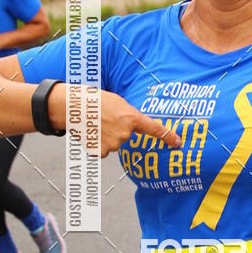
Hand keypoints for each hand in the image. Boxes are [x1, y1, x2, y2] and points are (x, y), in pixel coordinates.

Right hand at [49, 84, 182, 156]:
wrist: (73, 106)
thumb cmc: (95, 101)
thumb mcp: (118, 103)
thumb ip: (130, 116)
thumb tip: (133, 126)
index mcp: (132, 117)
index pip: (154, 129)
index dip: (168, 136)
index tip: (178, 143)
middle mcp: (125, 133)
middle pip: (126, 138)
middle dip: (117, 130)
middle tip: (104, 119)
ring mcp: (113, 144)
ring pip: (114, 145)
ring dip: (106, 137)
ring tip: (96, 124)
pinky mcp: (101, 151)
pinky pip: (103, 151)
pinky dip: (96, 144)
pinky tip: (90, 133)